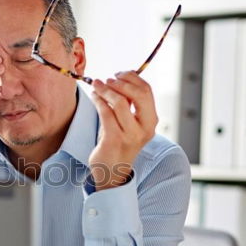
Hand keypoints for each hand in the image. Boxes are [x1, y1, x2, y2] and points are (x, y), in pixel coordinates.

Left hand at [87, 71, 157, 190]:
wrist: (112, 171)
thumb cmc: (119, 142)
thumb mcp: (129, 122)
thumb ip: (129, 104)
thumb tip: (121, 79)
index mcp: (151, 121)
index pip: (147, 92)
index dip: (133, 78)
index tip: (120, 74)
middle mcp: (144, 128)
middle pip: (138, 94)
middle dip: (121, 82)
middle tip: (108, 79)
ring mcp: (130, 135)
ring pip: (119, 102)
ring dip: (105, 90)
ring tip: (97, 85)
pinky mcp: (113, 139)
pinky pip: (105, 112)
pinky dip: (98, 100)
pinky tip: (94, 96)